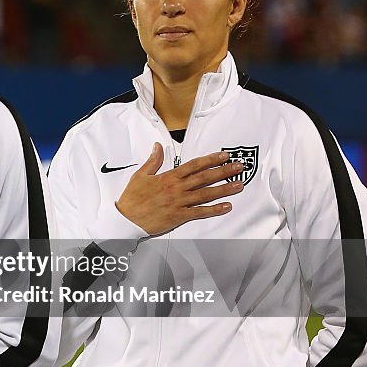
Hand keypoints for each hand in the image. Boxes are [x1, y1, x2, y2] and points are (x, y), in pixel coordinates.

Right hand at [116, 143, 243, 235]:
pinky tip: (226, 206)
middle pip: (204, 178)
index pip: (194, 165)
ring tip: (238, 184)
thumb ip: (153, 161)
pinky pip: (200, 212)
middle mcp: (176, 188)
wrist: (126, 219)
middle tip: (239, 167)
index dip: (210, 160)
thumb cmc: (132, 198)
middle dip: (223, 171)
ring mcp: (179, 202)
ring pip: (206, 194)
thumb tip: (158, 146)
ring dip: (224, 189)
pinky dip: (214, 210)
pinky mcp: (179, 216)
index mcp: (168, 177)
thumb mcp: (140, 175)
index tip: (223, 156)